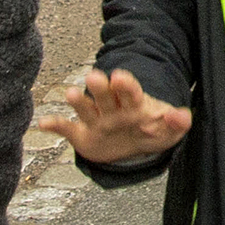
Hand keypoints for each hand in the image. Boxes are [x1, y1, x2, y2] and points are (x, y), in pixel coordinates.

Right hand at [43, 66, 191, 165]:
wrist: (134, 147)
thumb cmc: (151, 132)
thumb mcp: (168, 131)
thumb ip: (177, 123)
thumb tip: (182, 115)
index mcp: (133, 104)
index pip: (129, 91)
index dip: (125, 85)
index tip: (120, 76)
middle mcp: (112, 109)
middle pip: (106, 96)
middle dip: (101, 87)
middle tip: (95, 76)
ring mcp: (96, 121)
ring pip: (86, 109)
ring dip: (79, 102)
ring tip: (70, 94)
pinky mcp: (83, 136)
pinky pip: (67, 129)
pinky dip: (55, 126)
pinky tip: (43, 124)